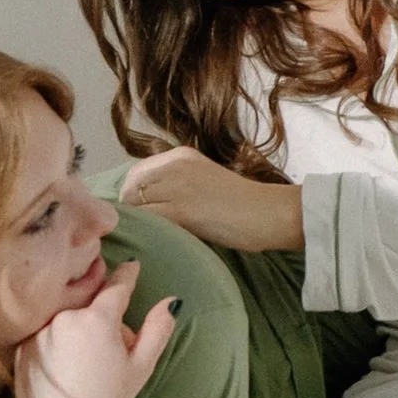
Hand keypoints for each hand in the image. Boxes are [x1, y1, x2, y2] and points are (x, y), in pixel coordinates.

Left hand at [13, 261, 179, 397]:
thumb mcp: (141, 366)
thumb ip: (158, 329)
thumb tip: (172, 301)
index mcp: (96, 320)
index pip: (116, 286)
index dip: (127, 275)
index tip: (132, 266)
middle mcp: (64, 317)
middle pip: (89, 301)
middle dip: (102, 311)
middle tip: (110, 339)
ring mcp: (39, 330)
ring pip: (66, 314)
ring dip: (77, 324)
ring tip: (85, 356)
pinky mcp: (22, 344)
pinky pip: (45, 329)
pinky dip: (56, 338)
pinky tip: (64, 363)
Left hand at [115, 148, 304, 252]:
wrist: (267, 214)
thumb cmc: (242, 204)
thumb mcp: (204, 180)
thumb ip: (177, 184)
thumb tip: (149, 204)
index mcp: (180, 155)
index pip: (136, 173)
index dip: (131, 195)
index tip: (139, 215)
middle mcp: (175, 164)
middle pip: (130, 187)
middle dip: (130, 209)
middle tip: (140, 230)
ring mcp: (177, 186)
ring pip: (136, 205)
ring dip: (137, 222)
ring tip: (147, 237)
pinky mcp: (181, 210)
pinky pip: (149, 220)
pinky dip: (147, 231)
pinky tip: (156, 241)